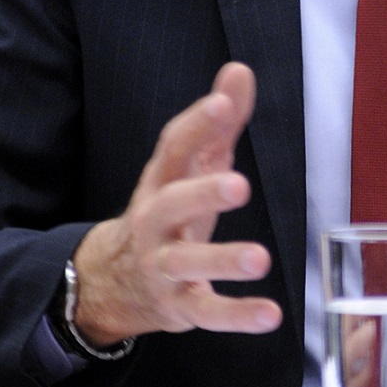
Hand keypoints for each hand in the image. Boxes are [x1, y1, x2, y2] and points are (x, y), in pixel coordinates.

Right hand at [72, 62, 281, 345]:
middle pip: (172, 204)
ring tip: (261, 259)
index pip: (173, 146)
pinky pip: (206, 312)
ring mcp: (163, 264)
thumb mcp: (190, 165)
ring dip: (223, 261)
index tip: (222, 103)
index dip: (196, 123)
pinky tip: (270, 314)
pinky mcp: (178, 304)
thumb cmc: (168, 209)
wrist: (115, 278)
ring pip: (187, 262)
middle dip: (202, 194)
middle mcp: (155, 221)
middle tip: (239, 186)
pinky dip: (237, 316)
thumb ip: (219, 122)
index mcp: (161, 179)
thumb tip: (240, 69)